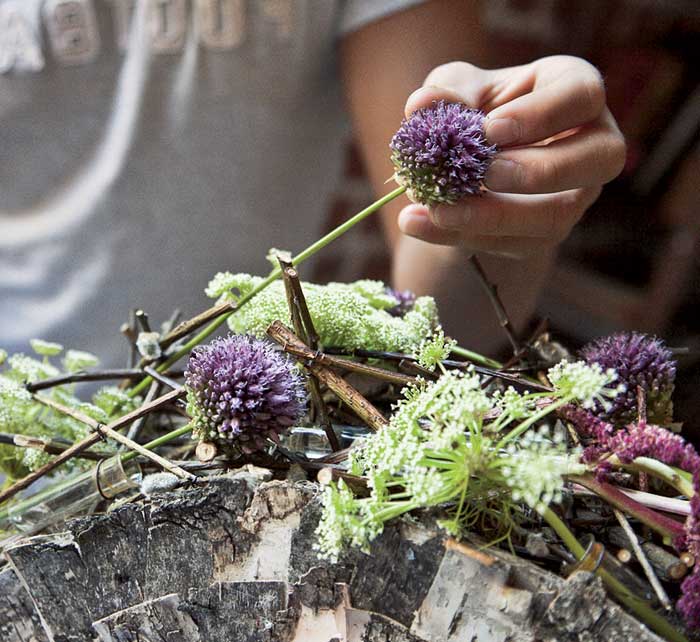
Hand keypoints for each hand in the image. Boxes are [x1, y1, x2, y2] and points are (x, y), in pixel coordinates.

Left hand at [398, 56, 625, 257]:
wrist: (467, 158)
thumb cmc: (475, 106)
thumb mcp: (458, 89)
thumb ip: (445, 94)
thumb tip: (420, 106)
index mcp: (575, 90)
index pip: (583, 95)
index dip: (541, 114)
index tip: (491, 129)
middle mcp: (592, 143)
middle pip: (600, 159)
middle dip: (540, 171)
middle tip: (486, 174)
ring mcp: (576, 193)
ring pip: (556, 216)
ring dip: (495, 217)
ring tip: (439, 211)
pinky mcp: (547, 232)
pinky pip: (517, 244)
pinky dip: (464, 236)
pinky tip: (419, 224)